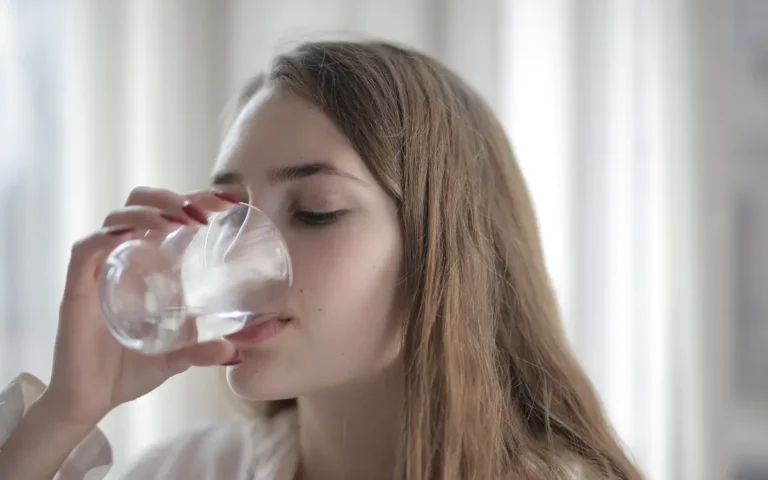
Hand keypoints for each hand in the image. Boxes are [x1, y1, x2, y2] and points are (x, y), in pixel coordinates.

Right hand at [44, 187, 241, 426]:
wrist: (89, 402)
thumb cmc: (129, 371)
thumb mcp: (177, 357)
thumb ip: (203, 350)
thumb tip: (236, 351)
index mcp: (147, 264)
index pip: (167, 214)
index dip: (195, 199)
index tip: (228, 202)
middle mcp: (122, 259)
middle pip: (140, 203)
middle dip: (172, 197)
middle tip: (204, 213)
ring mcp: (98, 271)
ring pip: (116, 218)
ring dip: (149, 211)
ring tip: (179, 221)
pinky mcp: (76, 290)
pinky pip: (86, 250)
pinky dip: (106, 236)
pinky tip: (131, 235)